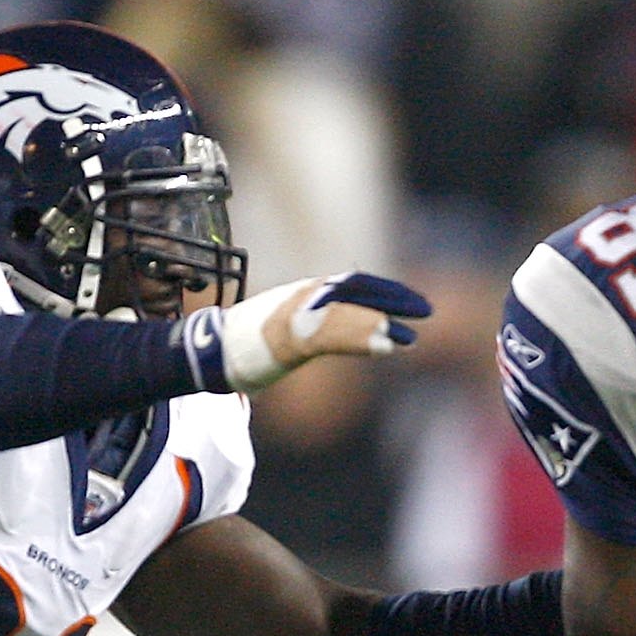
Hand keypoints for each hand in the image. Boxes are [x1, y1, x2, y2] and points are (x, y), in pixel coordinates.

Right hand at [191, 272, 431, 392]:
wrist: (210, 351)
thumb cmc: (240, 343)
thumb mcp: (280, 329)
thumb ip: (306, 330)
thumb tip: (316, 339)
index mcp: (303, 293)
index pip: (350, 285)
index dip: (381, 290)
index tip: (407, 301)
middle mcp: (302, 296)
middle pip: (355, 291)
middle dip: (391, 299)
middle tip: (425, 310)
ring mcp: (295, 314)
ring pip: (347, 315)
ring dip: (380, 325)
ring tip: (408, 338)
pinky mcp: (290, 335)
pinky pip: (332, 335)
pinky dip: (360, 340)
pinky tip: (386, 347)